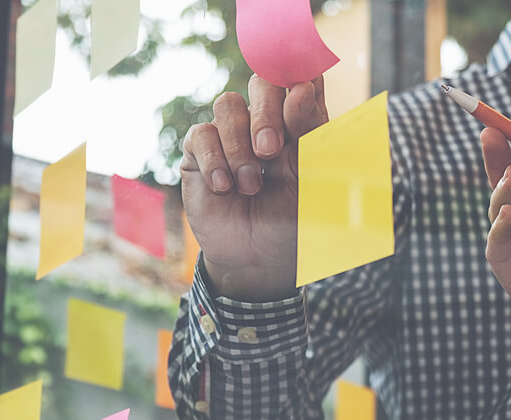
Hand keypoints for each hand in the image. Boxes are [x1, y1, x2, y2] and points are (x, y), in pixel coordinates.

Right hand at [180, 74, 328, 301]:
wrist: (258, 259)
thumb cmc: (292, 221)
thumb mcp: (309, 179)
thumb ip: (308, 133)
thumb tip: (301, 88)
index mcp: (300, 124)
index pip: (302, 78)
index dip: (299, 68)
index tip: (301, 82)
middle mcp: (265, 122)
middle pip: (262, 81)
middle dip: (265, 111)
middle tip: (269, 151)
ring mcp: (231, 135)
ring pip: (227, 105)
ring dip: (239, 147)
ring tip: (250, 185)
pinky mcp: (200, 153)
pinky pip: (201, 134)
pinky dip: (215, 161)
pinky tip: (224, 187)